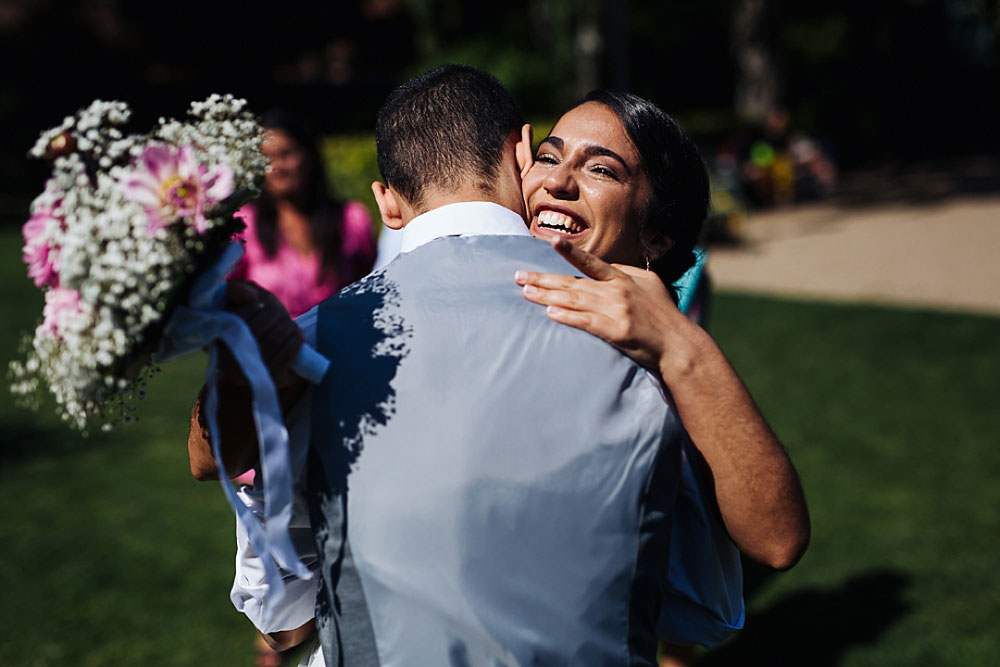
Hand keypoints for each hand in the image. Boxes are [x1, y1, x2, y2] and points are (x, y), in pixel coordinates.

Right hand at [219, 280, 303, 388]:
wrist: (286, 347)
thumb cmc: (266, 320)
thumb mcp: (255, 300)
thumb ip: (242, 292)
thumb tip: (232, 287)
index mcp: (216, 338)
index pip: (235, 320)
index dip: (254, 307)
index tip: (262, 305)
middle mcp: (225, 362)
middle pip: (255, 331)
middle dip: (274, 316)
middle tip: (280, 315)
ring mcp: (247, 375)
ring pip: (271, 342)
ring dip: (287, 328)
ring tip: (290, 325)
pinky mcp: (268, 380)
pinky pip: (284, 357)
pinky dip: (295, 341)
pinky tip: (297, 336)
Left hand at [514, 238, 686, 371]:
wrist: (679, 345)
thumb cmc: (663, 316)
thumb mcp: (648, 286)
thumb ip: (625, 275)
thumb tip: (604, 269)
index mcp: (623, 278)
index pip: (592, 262)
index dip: (571, 252)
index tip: (552, 242)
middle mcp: (617, 291)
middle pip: (573, 283)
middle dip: (543, 280)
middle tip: (518, 276)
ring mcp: (616, 311)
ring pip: (574, 301)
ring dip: (547, 297)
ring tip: (526, 293)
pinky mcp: (616, 332)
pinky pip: (585, 322)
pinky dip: (566, 317)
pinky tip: (549, 314)